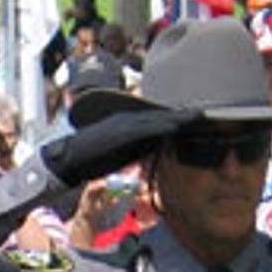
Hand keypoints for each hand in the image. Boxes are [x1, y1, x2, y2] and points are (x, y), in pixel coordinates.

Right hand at [40, 108, 194, 186]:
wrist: (67, 158)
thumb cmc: (90, 158)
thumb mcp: (120, 152)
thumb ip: (136, 148)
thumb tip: (152, 150)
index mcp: (128, 123)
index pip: (157, 119)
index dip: (177, 118)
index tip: (196, 119)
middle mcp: (128, 120)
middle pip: (160, 115)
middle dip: (182, 114)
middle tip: (204, 113)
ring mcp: (124, 125)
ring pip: (156, 119)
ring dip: (178, 117)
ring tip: (198, 116)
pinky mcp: (120, 133)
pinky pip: (145, 129)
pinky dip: (161, 126)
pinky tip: (176, 126)